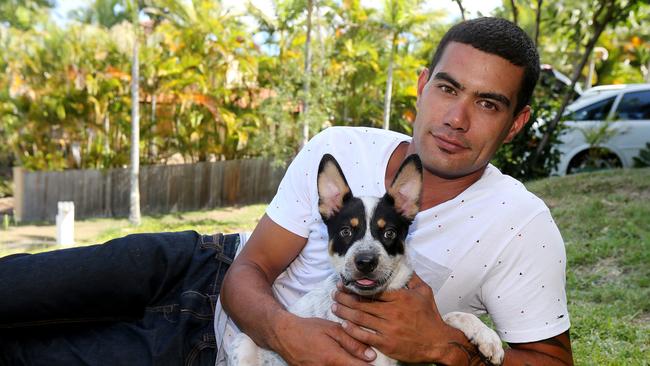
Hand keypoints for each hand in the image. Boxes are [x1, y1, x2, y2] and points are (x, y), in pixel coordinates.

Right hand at [271, 311, 375, 365]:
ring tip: (347, 357)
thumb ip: (353, 343)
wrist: (284, 335)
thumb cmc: (309, 329)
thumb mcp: (332, 329)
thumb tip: (371, 356)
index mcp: (333, 358)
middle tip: (360, 359)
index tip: (373, 362)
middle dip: (357, 365)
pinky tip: (337, 362)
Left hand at [332, 273, 452, 362]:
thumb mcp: (424, 292)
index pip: (373, 290)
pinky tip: (344, 325)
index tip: (346, 283)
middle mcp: (392, 313)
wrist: (439, 342)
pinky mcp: (386, 344)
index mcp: (400, 298)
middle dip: (345, 297)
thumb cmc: (431, 317)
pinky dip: (352, 330)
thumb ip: (412, 278)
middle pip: (362, 303)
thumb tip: (403, 264)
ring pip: (360, 318)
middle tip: (335, 293)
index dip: (356, 287)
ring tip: (334, 306)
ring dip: (345, 312)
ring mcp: (388, 329)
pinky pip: (365, 336)